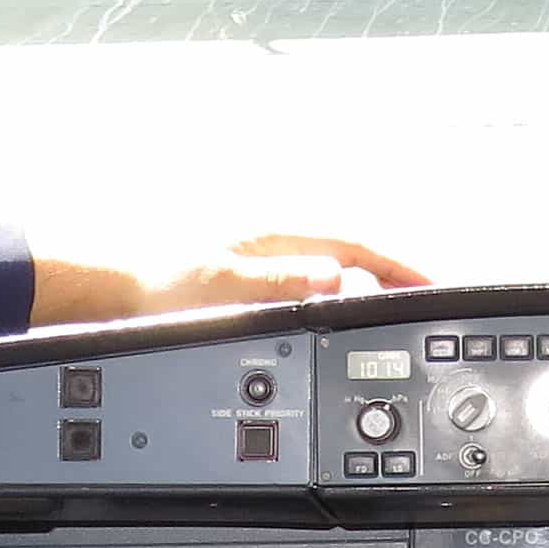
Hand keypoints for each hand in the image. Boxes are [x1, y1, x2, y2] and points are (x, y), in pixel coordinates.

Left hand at [143, 234, 429, 312]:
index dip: (396, 265)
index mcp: (274, 238)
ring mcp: (267, 257)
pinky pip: (313, 280)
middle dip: (392, 273)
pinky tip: (338, 308)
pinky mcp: (257, 275)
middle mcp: (276, 242)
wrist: (119, 293)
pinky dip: (338, 292)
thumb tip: (334, 277)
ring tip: (392, 306)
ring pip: (335, 265)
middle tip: (423, 299)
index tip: (429, 283)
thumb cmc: (160, 288)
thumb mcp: (221, 289)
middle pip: (353, 252)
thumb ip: (279, 284)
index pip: (353, 246)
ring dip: (367, 282)